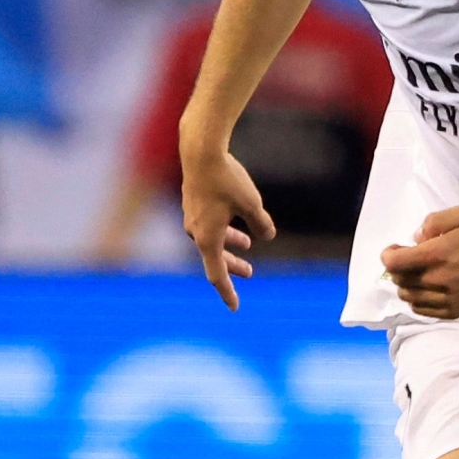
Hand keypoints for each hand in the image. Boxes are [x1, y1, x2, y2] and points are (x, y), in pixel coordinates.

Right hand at [179, 142, 274, 309]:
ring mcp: (192, 217)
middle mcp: (196, 231)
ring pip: (213, 238)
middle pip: (216, 258)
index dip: (227, 292)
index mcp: (208, 238)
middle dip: (234, 266)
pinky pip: (209, 223)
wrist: (200, 151)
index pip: (217, 275)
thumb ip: (261, 223)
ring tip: (248, 243)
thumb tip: (266, 235)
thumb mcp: (252, 203)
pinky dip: (223, 228)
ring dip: (230, 244)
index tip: (235, 307)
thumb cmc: (226, 179)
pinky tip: (236, 216)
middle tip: (251, 273)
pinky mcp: (192, 202)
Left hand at [382, 206, 458, 319]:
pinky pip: (420, 310)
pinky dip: (417, 300)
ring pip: (407, 296)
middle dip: (398, 268)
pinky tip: (426, 289)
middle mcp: (436, 279)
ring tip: (418, 275)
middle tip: (410, 260)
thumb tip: (416, 239)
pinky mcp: (451, 311)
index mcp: (436, 255)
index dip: (389, 254)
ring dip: (406, 285)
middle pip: (398, 280)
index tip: (396, 249)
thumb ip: (433, 221)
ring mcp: (444, 299)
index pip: (393, 262)